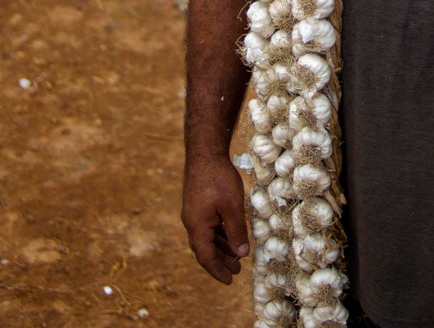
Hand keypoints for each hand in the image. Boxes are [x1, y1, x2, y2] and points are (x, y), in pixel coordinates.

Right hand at [181, 154, 249, 284]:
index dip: (218, 270)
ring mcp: (193, 212)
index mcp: (197, 226)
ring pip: (207, 237)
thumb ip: (236, 232)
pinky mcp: (198, 204)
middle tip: (236, 271)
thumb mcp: (233, 208)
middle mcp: (191, 222)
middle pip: (205, 249)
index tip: (230, 281)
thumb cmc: (218, 179)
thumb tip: (242, 254)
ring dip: (221, 248)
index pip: (206, 257)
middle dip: (221, 261)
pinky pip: (208, 226)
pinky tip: (230, 235)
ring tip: (236, 256)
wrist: (204, 152)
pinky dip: (219, 234)